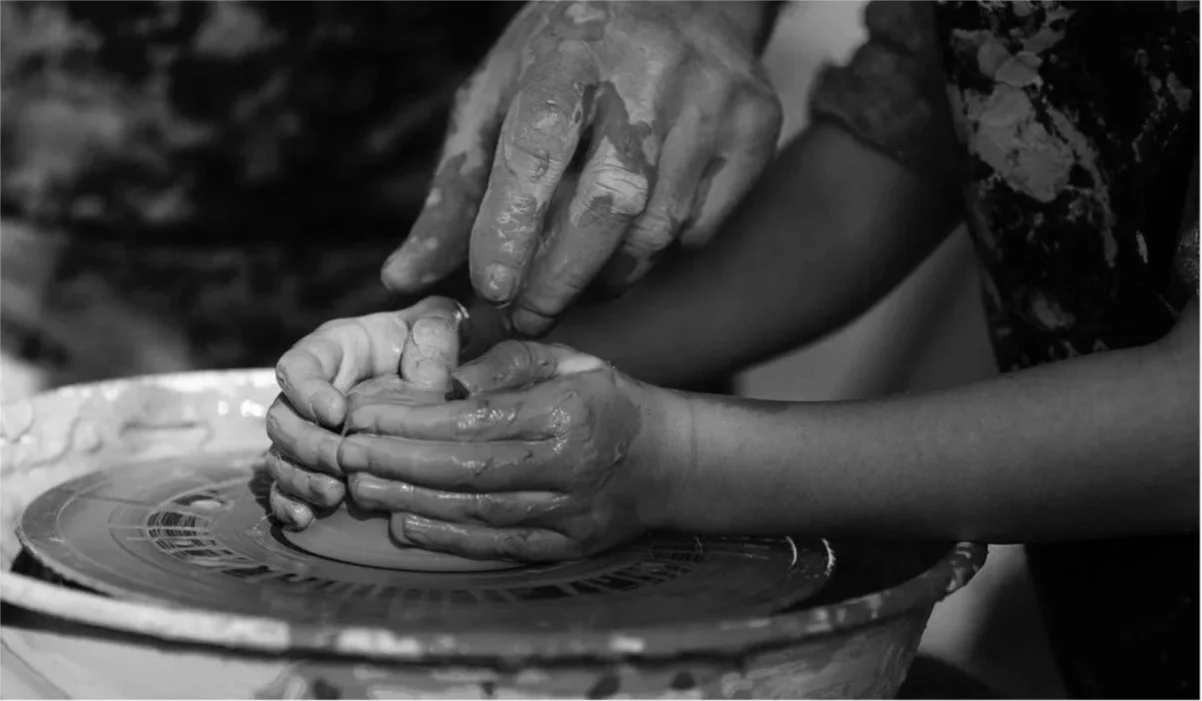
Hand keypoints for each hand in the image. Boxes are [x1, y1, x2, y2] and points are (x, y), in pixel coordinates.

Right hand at [265, 297, 462, 529]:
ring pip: (280, 455)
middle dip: (308, 444)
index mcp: (332, 350)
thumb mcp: (438, 324)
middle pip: (282, 418)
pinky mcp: (315, 463)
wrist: (432, 369)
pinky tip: (306, 519)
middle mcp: (309, 392)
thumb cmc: (428, 341)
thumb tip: (431, 379)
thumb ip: (435, 336)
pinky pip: (286, 485)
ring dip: (300, 478)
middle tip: (341, 460)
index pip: (298, 366)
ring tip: (333, 495)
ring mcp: (309, 429)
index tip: (336, 412)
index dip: (307, 391)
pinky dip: (290, 503)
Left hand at [335, 340, 675, 561]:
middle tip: (345, 454)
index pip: (473, 418)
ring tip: (359, 487)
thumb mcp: (565, 359)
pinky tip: (404, 525)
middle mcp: (566, 467)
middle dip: (396, 462)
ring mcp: (566, 513)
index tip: (363, 412)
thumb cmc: (606, 399)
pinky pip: (495, 545)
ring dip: (409, 501)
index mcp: (565, 412)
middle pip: (465, 469)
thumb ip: (506, 363)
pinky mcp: (564, 546)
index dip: (411, 419)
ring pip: (474, 511)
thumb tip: (445, 380)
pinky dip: (446, 538)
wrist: (668, 462)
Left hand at [381, 2, 782, 334]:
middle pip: (606, 206)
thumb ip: (455, 192)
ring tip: (574, 279)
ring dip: (606, 275)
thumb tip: (404, 278)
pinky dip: (660, 251)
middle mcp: (650, 72)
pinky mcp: (758, 126)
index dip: (512, 228)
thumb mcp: (498, 99)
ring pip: (657, 230)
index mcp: (569, 54)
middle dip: (560, 279)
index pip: (536, 151)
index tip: (491, 287)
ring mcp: (714, 100)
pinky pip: (702, 227)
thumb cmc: (569, 56)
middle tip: (529, 315)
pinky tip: (633, 235)